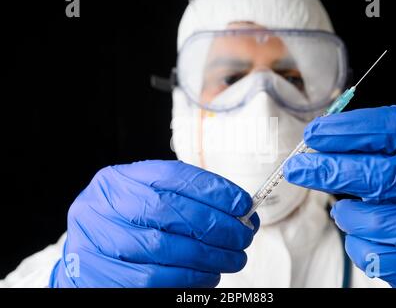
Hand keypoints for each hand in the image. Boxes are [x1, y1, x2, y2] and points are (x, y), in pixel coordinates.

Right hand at [49, 160, 258, 286]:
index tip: (243, 203)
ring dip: (208, 256)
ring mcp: (95, 241)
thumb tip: (237, 212)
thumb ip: (185, 202)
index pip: (171, 176)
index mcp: (117, 180)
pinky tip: (208, 276)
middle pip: (168, 210)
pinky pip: (153, 280)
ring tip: (233, 258)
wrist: (90, 257)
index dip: (212, 189)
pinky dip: (189, 279)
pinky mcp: (98, 275)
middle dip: (215, 224)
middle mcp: (100, 206)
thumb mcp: (148, 202)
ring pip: (163, 247)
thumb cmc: (129, 227)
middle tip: (243, 236)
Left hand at [283, 106, 395, 287]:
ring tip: (342, 212)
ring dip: (347, 216)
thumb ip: (376, 148)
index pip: (394, 129)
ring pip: (378, 223)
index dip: (348, 130)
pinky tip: (359, 237)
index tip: (314, 134)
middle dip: (329, 171)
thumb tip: (321, 146)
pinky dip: (359, 247)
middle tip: (297, 168)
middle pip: (381, 174)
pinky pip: (381, 260)